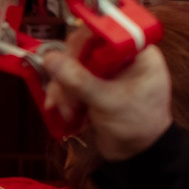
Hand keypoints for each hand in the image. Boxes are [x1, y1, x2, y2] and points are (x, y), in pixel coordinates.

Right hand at [39, 27, 172, 161]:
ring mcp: (107, 73)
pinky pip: (72, 82)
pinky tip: (65, 112)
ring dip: (64, 89)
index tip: (67, 57)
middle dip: (69, 74)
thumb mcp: (109, 102)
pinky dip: (65, 96)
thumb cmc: (138, 127)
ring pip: (74, 67)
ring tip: (66, 110)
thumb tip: (50, 58)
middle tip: (63, 94)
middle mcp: (122, 58)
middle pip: (84, 50)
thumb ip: (79, 81)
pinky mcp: (95, 87)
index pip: (106, 32)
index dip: (83, 42)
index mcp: (138, 53)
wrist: (138, 157)